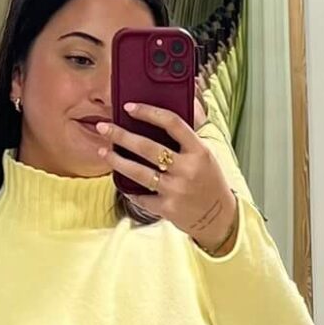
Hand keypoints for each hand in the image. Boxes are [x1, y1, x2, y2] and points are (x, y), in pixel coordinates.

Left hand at [98, 102, 239, 253]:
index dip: (148, 112)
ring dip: (117, 161)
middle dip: (121, 135)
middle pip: (147, 147)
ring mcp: (176, 190)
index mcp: (199, 151)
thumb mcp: (206, 155)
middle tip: (103, 127)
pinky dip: (130, 189)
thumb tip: (156, 120)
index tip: (129, 107)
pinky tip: (120, 181)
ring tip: (103, 152)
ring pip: (138, 172)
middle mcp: (187, 169)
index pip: (172, 123)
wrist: (220, 217)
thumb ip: (185, 140)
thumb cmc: (209, 181)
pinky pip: (142, 196)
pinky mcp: (167, 208)